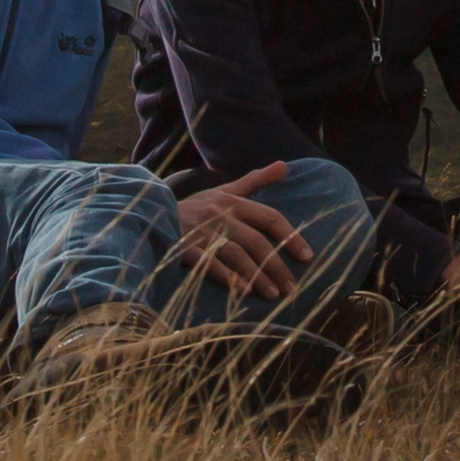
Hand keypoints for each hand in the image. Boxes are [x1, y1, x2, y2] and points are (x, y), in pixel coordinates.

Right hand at [172, 162, 311, 295]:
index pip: (269, 217)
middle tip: (291, 288)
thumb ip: (254, 180)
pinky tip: (244, 292)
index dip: (291, 237)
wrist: (151, 216)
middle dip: (276, 265)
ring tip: (273, 295)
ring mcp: (202, 232)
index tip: (308, 257)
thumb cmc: (195, 207)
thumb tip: (285, 165)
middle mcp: (220, 215)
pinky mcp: (185, 249)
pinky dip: (228, 278)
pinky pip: (210, 265)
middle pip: (255, 240)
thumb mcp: (224, 190)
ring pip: (236, 254)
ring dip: (257, 276)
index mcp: (232, 201)